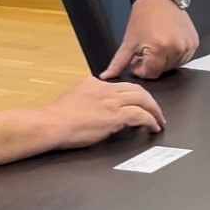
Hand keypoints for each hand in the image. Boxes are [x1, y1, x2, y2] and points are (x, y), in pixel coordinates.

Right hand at [44, 76, 164, 148]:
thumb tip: (95, 104)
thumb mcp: (74, 95)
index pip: (121, 85)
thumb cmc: (56, 116)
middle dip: (150, 100)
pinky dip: (150, 121)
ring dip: (154, 110)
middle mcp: (106, 89)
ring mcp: (111, 102)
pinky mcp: (114, 116)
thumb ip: (88, 95)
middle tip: (156, 111)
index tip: (140, 103)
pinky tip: (153, 127)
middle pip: (137, 89)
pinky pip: (140, 115)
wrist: (50, 123)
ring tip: (159, 121)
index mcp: (94, 82)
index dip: (133, 95)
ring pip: (143, 99)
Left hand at [100, 0, 199, 79]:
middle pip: (163, 70)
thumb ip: (118, 63)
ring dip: (164, 61)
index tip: (136, 59)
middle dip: (152, 64)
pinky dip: (175, 55)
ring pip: (174, 65)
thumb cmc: (143, 16)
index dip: (141, 69)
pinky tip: (167, 43)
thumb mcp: (128, 41)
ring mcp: (188, 45)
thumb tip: (106, 77)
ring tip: (156, 46)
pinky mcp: (194, 41)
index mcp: (159, 48)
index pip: (151, 73)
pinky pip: (184, 58)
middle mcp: (176, 47)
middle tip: (145, 51)